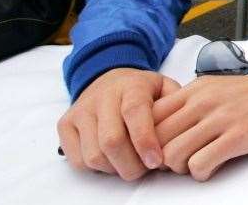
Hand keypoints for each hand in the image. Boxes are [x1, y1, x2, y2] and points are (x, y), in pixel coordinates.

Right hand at [57, 68, 180, 180]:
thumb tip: (182, 131)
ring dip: (116, 169)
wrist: (109, 78)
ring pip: (94, 155)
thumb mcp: (165, 87)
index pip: (135, 113)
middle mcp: (102, 96)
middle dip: (132, 165)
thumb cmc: (142, 90)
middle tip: (147, 168)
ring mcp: (80, 111)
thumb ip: (177, 106)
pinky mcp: (65, 125)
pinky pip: (78, 161)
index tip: (156, 161)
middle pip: (112, 141)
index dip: (145, 141)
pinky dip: (98, 169)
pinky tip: (113, 160)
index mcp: (131, 85)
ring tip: (132, 163)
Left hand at [152, 74, 247, 180]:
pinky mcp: (238, 137)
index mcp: (194, 90)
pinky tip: (211, 167)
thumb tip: (159, 127)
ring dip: (180, 167)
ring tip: (195, 164)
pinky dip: (200, 173)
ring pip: (173, 154)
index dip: (148, 138)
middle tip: (176, 161)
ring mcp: (220, 119)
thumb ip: (186, 103)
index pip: (150, 116)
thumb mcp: (213, 87)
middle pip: (157, 139)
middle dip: (161, 157)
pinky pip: (200, 164)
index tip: (159, 147)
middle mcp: (203, 102)